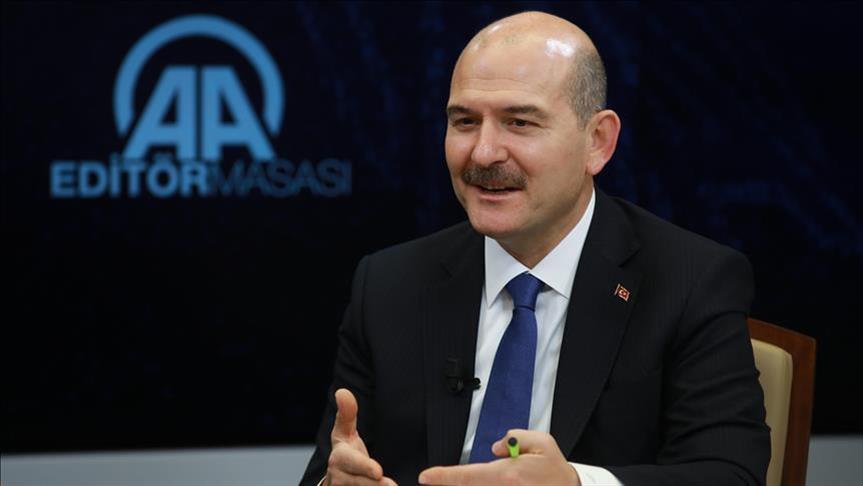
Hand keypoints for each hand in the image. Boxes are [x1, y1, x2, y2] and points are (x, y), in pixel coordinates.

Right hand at [325, 388, 396, 485]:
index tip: (378, 471)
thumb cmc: (346, 452)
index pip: (350, 462)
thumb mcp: (344, 432)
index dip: (364, 467)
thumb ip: (347, 413)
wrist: (337, 479)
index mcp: (338, 458)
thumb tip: (342, 391)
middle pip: (360, 483)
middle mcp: (339, 477)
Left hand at [418, 430, 580, 484]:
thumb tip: (495, 448)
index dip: (442, 477)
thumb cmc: (556, 470)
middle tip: (433, 481)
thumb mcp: (542, 442)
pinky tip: (471, 483)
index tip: (425, 477)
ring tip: (451, 481)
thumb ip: (515, 437)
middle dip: (449, 484)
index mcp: (508, 475)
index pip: (466, 476)